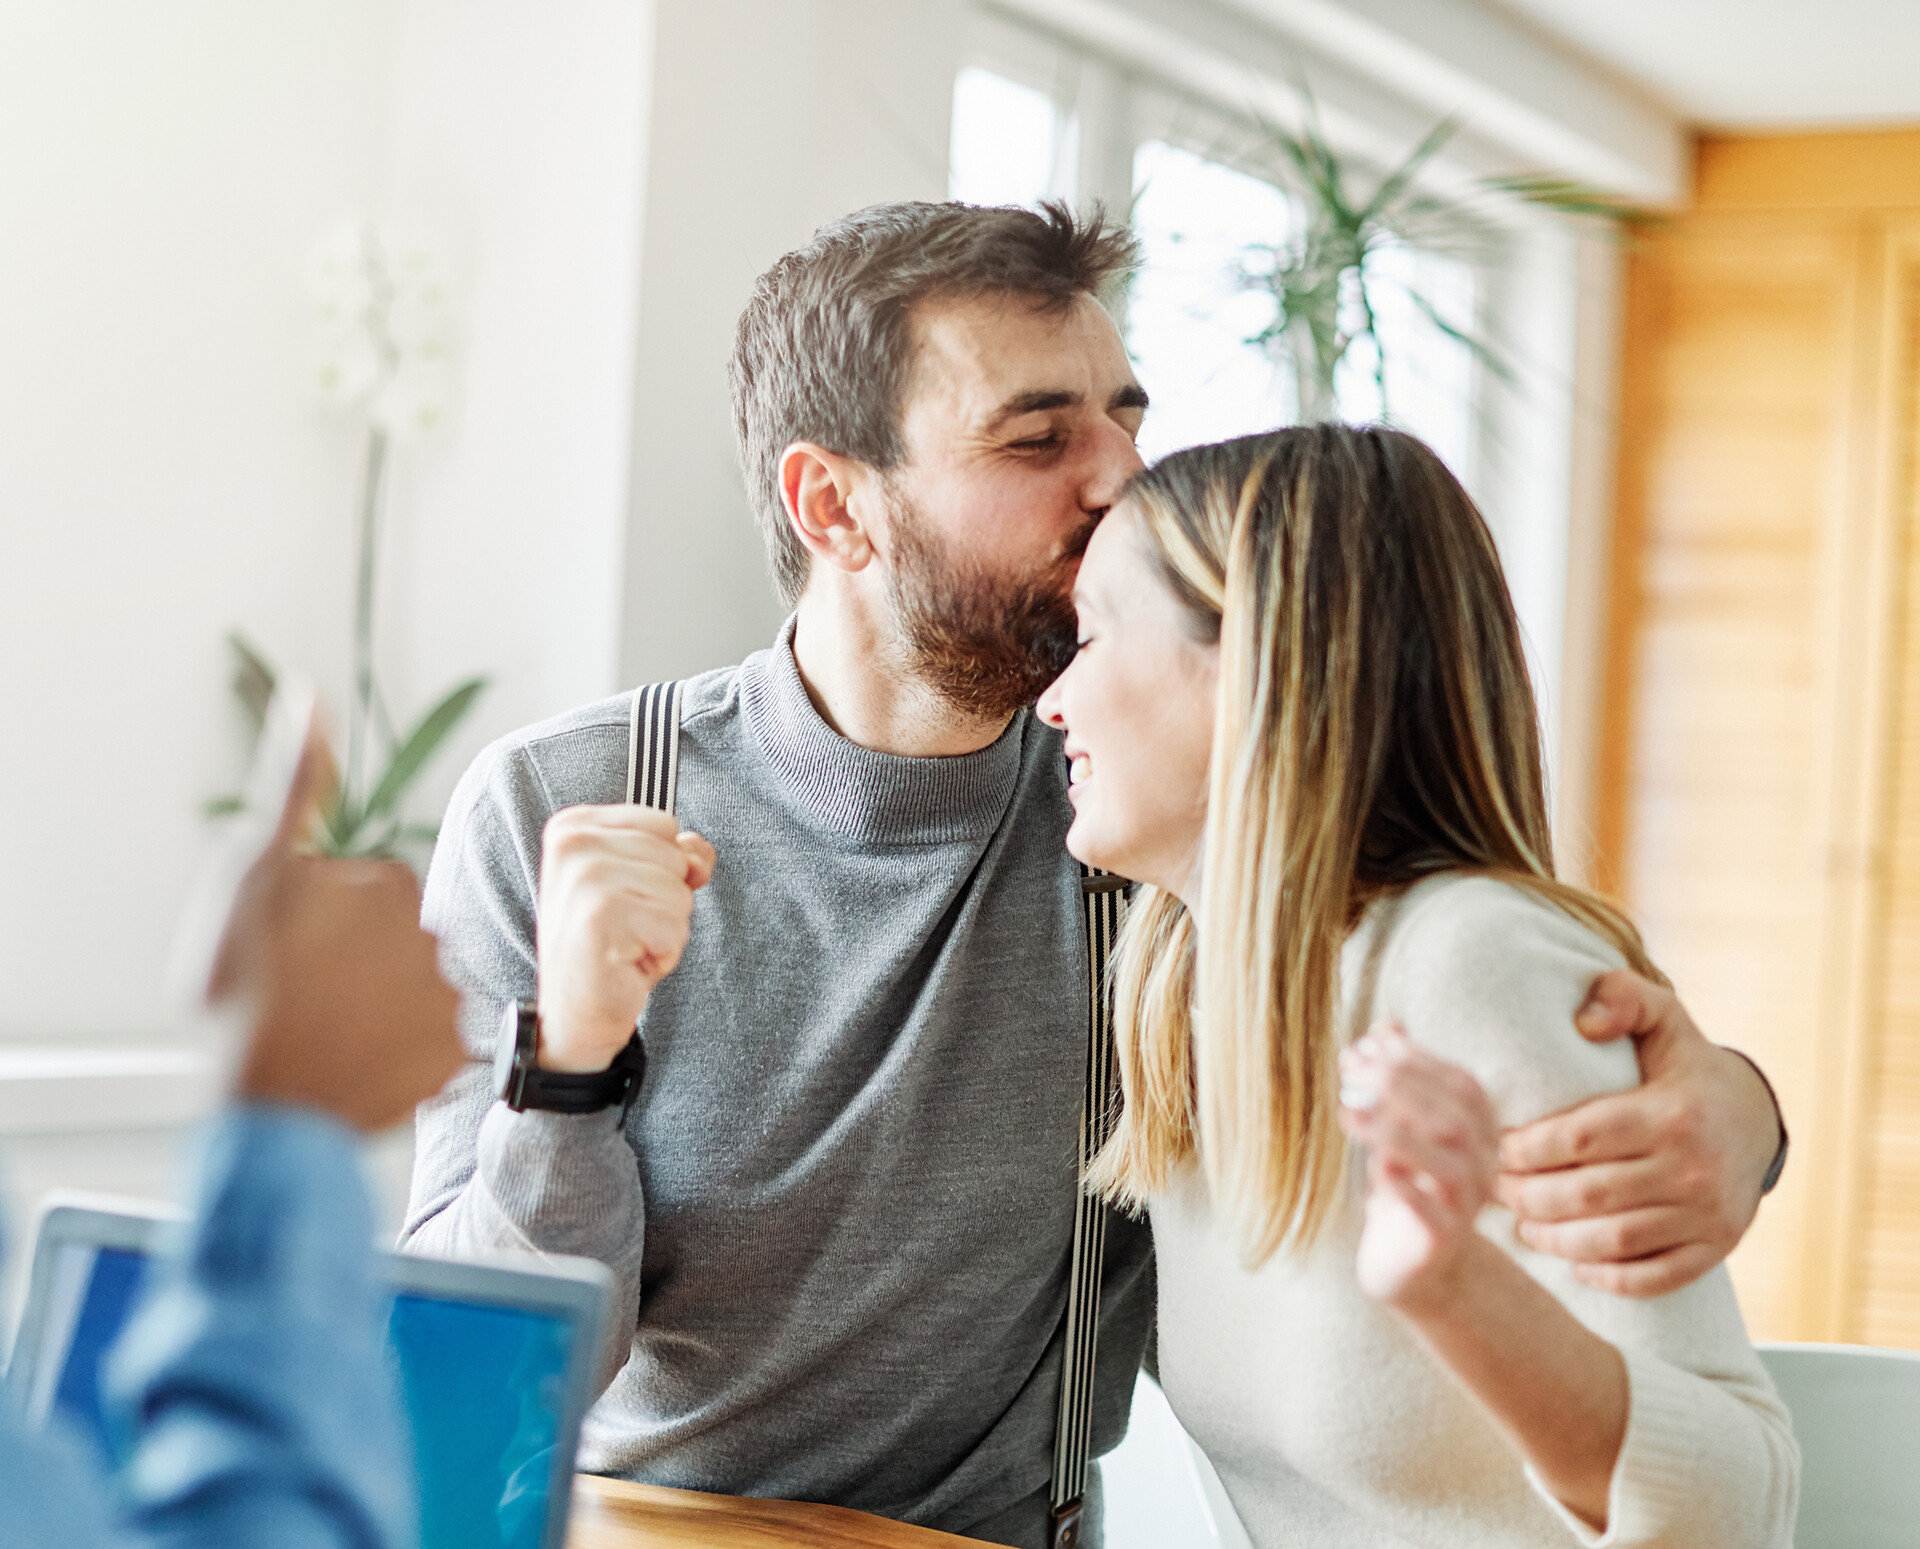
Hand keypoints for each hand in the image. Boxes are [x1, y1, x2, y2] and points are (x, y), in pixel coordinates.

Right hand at [213, 724, 464, 1131]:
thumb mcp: (250, 873)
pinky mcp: (455, 1057)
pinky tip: (361, 1064)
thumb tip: (310, 696)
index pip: (370, 889)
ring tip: (331, 1034)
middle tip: (309, 996)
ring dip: (383, 1009)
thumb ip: (292, 787)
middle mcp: (434, 936)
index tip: (294, 949)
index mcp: (387, 883)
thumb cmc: (239, 988)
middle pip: (397, 940)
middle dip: (360, 961)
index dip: (325, 919)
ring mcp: (448, 999)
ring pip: (415, 991)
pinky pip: (434, 1045)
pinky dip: (403, 1056)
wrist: (258, 1107)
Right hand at [535, 805, 715, 1073]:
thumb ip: (676, 854)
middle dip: (664, 900)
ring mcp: (585, 878)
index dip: (660, 867)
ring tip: (626, 943)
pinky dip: (663, 951)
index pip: (664, 824)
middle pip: (675, 856)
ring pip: (679, 891)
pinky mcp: (601, 917)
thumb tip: (698, 856)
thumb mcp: (640, 884)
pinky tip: (628, 961)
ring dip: (665, 927)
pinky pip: (675, 924)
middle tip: (625, 927)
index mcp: (574, 826)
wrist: (575, 1013)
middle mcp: (572, 844)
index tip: (625, 897)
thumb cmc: (608, 945)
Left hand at [1340, 1027, 1500, 1309]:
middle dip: (1401, 1087)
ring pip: (1449, 1164)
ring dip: (1397, 1132)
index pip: (1462, 1085)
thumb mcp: (1398, 1128)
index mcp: (1479, 1132)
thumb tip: (1385, 1026)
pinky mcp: (1444, 1242)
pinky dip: (1405, 1187)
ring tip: (1349, 1111)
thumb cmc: (1404, 1184)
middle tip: (1350, 1069)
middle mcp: (1484, 1166)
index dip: (1419, 1060)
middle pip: (1456, 1119)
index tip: (1369, 1042)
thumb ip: (1397, 1080)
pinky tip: (1375, 1169)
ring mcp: (1468, 1207)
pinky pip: (1433, 1213)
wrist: (1413, 1266)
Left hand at [1495, 971, 1783, 1296]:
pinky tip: (1574, 1262)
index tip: (1495, 1148)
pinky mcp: (1716, 1247)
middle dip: (1528, 1196)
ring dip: (1556, 1240)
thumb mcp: (1661, 1017)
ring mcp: (1709, 1214)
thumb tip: (1582, 1023)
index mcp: (1673, 1112)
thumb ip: (1621, 998)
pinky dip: (1608, 1276)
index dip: (1526, 1149)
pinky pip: (1654, 1277)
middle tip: (1495, 1190)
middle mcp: (1694, 1167)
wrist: (1756, 1120)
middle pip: (1588, 1194)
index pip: (1579, 1138)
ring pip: (1614, 1240)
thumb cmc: (1684, 1067)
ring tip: (1522, 1225)